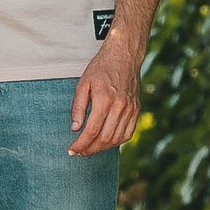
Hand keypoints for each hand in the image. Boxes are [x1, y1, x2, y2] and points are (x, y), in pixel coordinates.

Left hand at [69, 36, 142, 156]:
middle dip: (90, 149)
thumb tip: (75, 128)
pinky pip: (128, 133)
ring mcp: (131, 109)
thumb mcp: (83, 84)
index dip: (81, 144)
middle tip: (79, 152)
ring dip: (102, 148)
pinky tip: (106, 142)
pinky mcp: (136, 110)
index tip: (72, 150)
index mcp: (104, 100)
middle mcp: (120, 106)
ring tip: (90, 148)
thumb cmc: (101, 68)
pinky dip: (117, 141)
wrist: (124, 56)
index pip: (91, 131)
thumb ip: (78, 107)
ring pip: (117, 138)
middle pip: (105, 138)